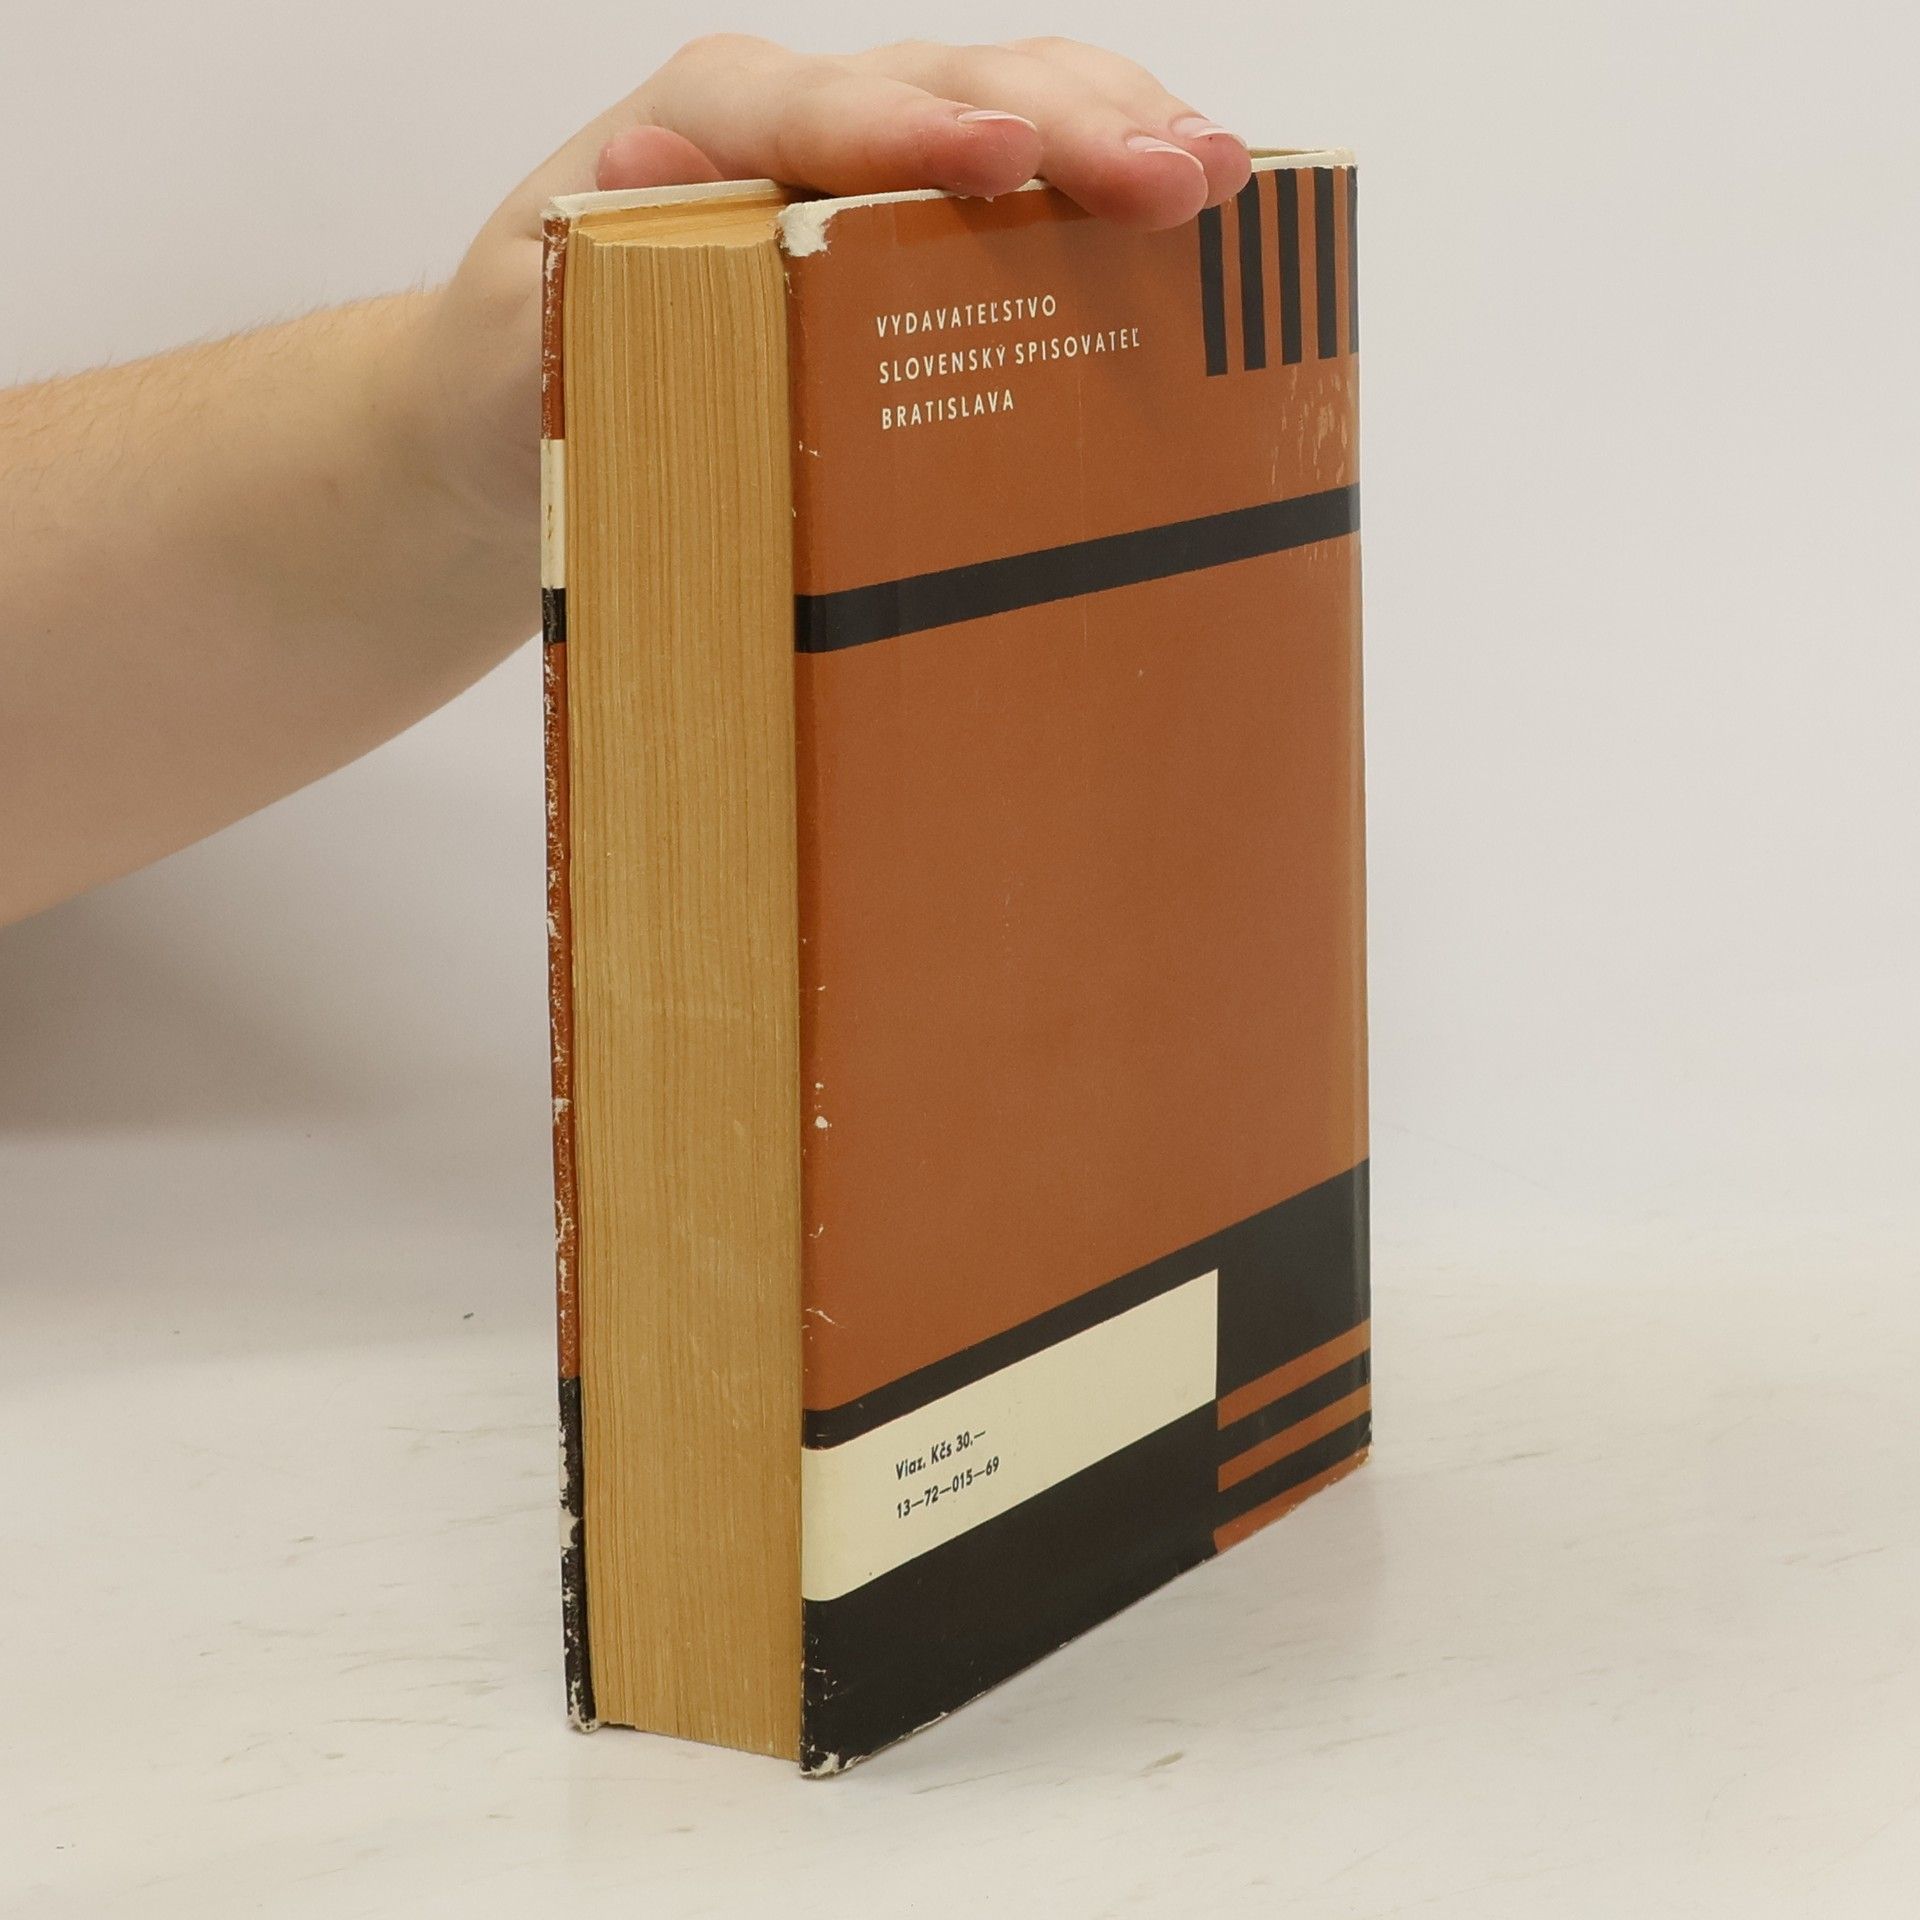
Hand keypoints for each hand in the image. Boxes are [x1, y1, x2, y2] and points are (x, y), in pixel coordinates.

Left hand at [401, 36, 1252, 541]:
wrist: (510, 399)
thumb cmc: (522, 366)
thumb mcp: (527, 332)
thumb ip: (584, 268)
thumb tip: (647, 190)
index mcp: (703, 127)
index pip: (823, 108)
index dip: (916, 129)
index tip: (1001, 161)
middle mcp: (796, 118)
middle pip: (951, 84)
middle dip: (1068, 125)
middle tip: (1181, 177)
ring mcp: (862, 159)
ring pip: (1008, 100)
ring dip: (1117, 128)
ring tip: (1221, 173)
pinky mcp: (902, 217)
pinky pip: (1018, 174)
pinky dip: (1102, 176)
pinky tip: (1186, 200)